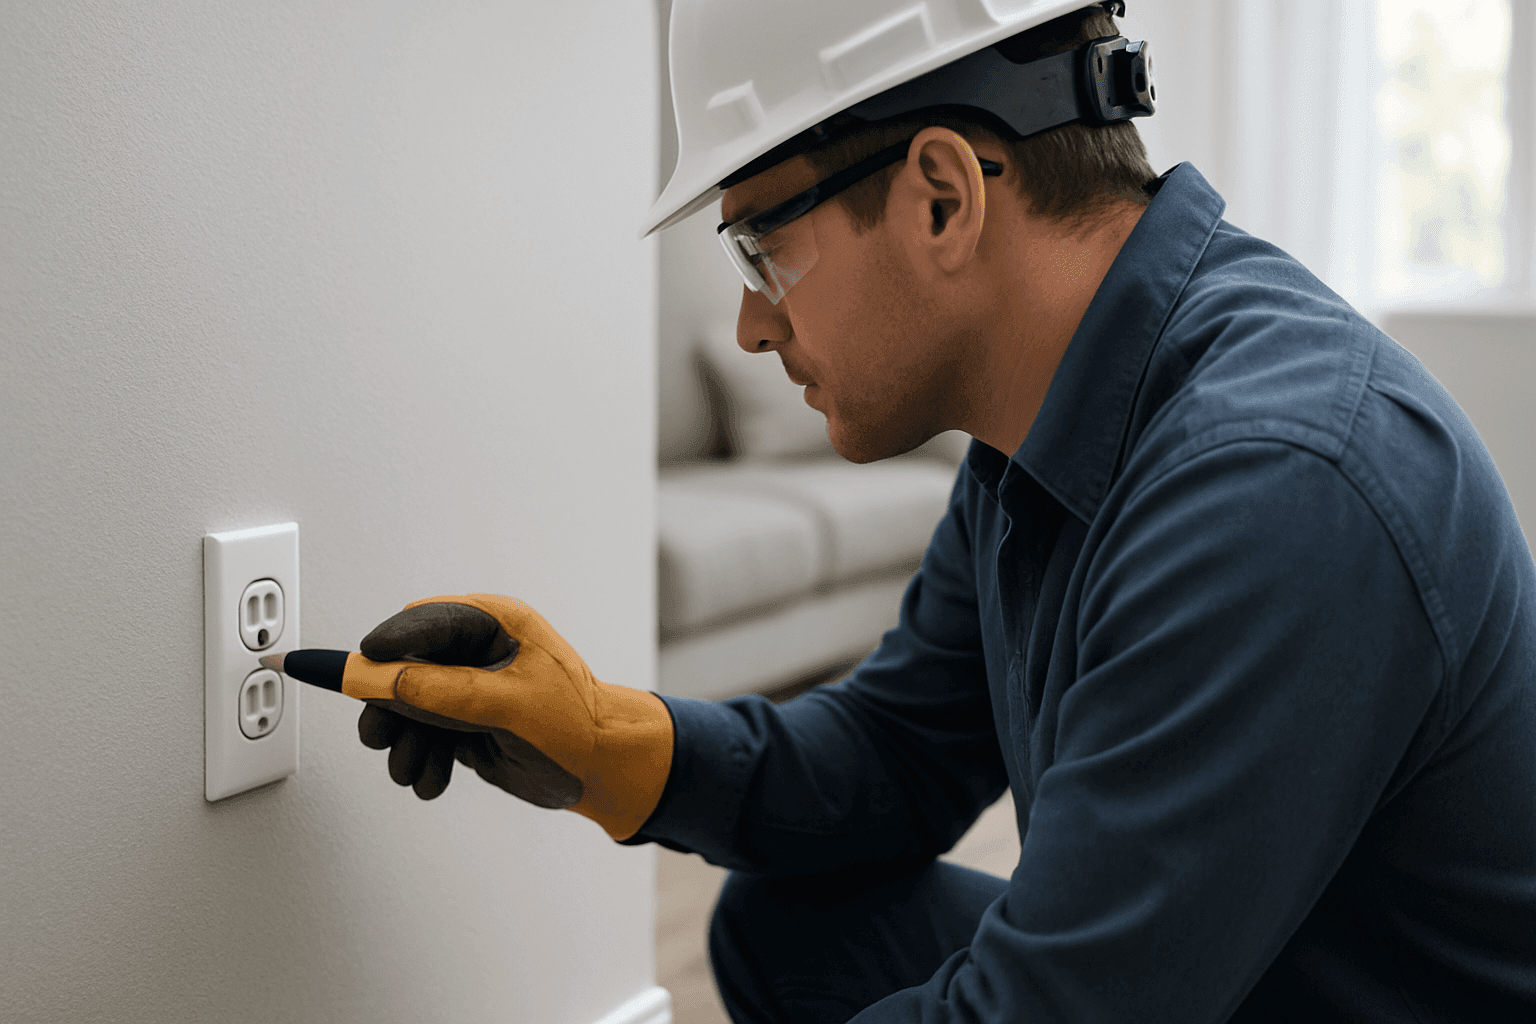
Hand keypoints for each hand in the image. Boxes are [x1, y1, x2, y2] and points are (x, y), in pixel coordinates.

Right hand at [356, 600, 582, 804]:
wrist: (604, 769)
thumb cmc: (578, 724)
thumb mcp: (509, 706)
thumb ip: (446, 691)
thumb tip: (385, 678)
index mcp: (496, 624)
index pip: (425, 623)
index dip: (388, 645)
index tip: (357, 669)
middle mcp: (478, 651)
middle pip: (406, 668)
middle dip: (390, 708)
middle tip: (377, 738)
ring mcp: (470, 688)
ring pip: (411, 708)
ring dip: (405, 743)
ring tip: (413, 772)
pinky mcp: (466, 721)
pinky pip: (426, 736)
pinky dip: (423, 760)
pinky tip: (433, 780)